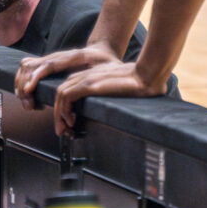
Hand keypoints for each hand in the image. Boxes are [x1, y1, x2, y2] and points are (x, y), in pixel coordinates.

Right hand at [15, 42, 119, 109]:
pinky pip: (27, 67)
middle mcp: (59, 56)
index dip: (36, 77)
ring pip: (26, 66)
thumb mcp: (110, 69)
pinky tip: (28, 93)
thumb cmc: (108, 63)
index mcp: (74, 57)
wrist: (103, 50)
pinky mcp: (47, 62)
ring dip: (20, 84)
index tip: (28, 90)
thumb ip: (101, 78)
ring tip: (29, 102)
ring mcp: (51, 57)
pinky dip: (22, 80)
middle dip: (23, 86)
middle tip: (29, 105)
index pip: (49, 65)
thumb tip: (90, 92)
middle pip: (30, 66)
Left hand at [52, 60, 166, 135]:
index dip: (64, 109)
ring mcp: (86, 79)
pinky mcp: (89, 84)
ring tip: (66, 129)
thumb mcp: (120, 90)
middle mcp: (85, 76)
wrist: (148, 76)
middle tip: (62, 131)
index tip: (69, 125)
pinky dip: (64, 110)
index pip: (68, 92)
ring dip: (59, 115)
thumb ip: (112, 95)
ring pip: (60, 96)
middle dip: (58, 115)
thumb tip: (113, 111)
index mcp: (91, 76)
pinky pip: (66, 97)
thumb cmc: (140, 83)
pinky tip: (72, 121)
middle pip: (60, 95)